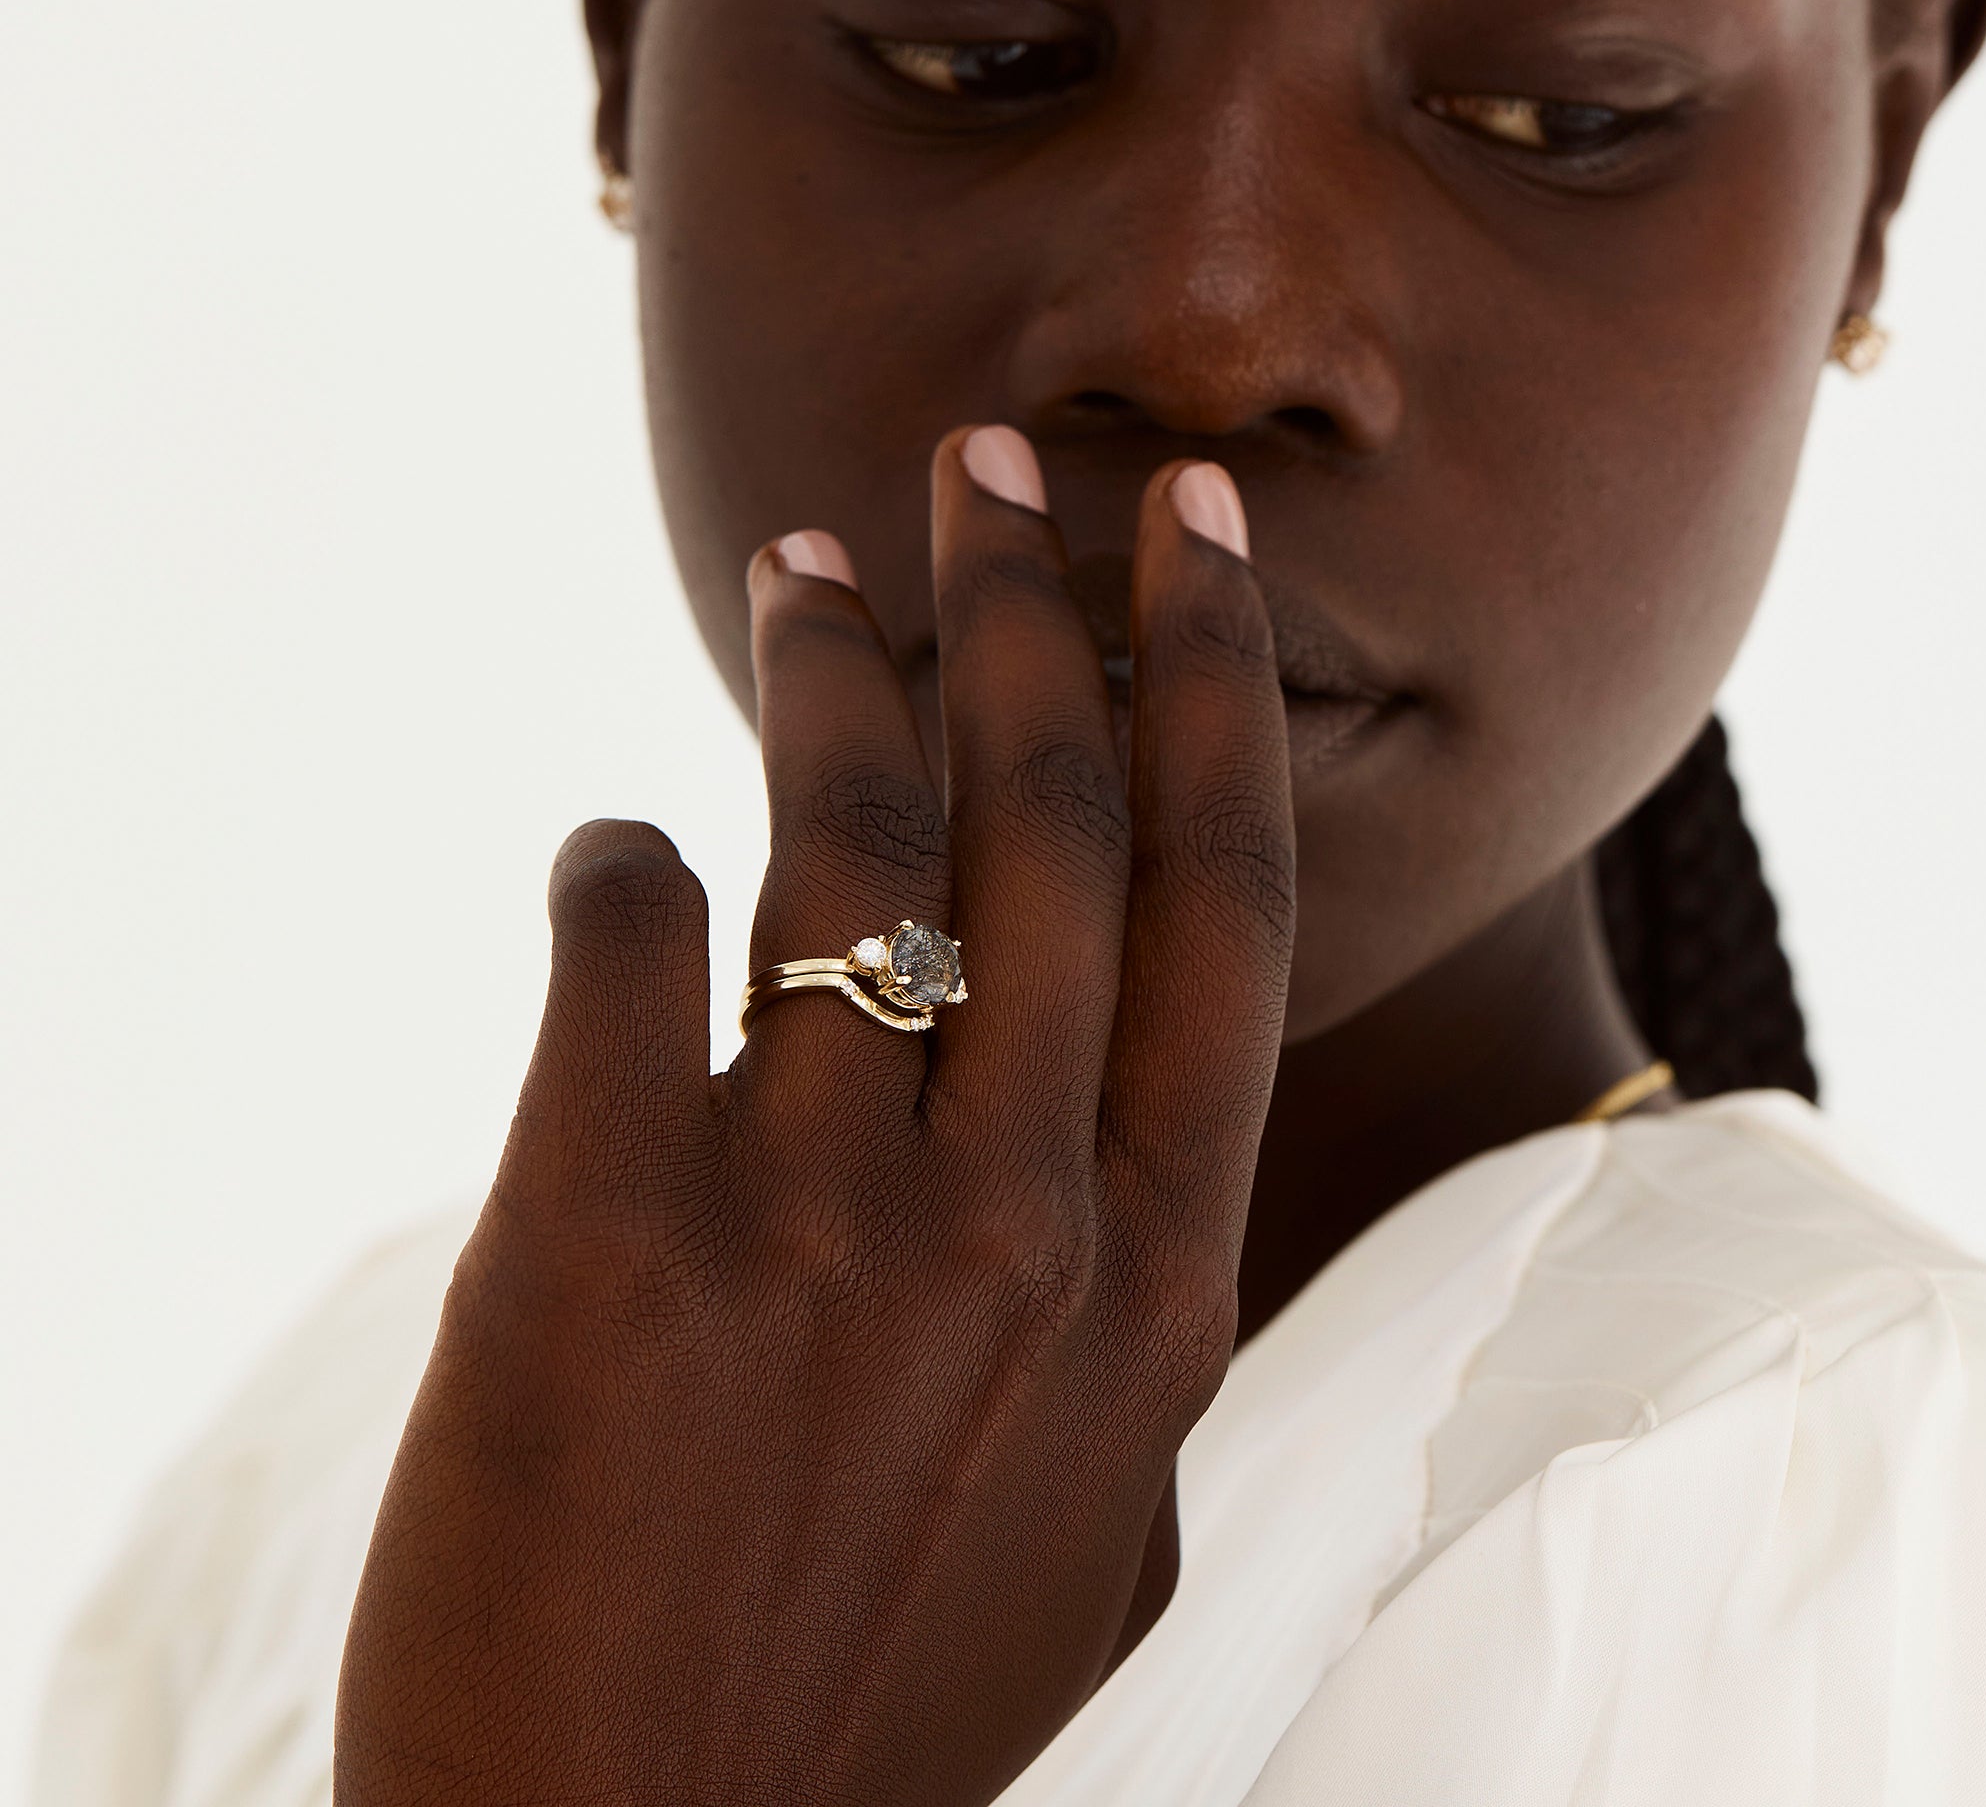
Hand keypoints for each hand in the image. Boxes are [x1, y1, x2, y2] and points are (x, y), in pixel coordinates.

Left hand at [336, 429, 1295, 1806]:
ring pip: (850, 838)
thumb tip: (1134, 1161)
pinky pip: (623, 938)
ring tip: (805, 566)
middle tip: (992, 463)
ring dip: (830, 666)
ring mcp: (821, 1231)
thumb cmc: (868, 1713)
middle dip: (1032, 595)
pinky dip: (611, 861)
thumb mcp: (1089, 1516)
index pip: (1224, 898)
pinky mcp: (602, 1244)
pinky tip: (612, 852)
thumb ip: (1128, 1314)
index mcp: (1163, 1281)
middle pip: (1055, 813)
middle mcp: (1026, 1228)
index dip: (1207, 674)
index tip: (1188, 524)